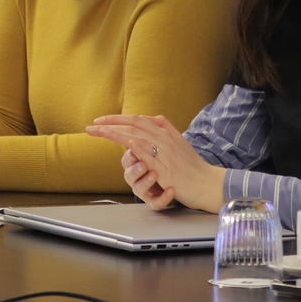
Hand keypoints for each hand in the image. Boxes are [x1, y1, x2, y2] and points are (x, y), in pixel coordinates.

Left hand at [86, 114, 225, 212]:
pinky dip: (138, 147)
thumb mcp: (179, 143)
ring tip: (98, 131)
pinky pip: (150, 154)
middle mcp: (165, 139)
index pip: (138, 119)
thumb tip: (152, 119)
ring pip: (138, 136)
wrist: (207, 183)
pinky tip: (126, 143)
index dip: (119, 118)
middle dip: (111, 122)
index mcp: (166, 132)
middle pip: (134, 124)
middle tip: (93, 125)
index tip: (103, 120)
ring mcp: (166, 152)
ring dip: (116, 132)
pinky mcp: (166, 168)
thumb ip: (166, 130)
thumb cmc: (192, 167)